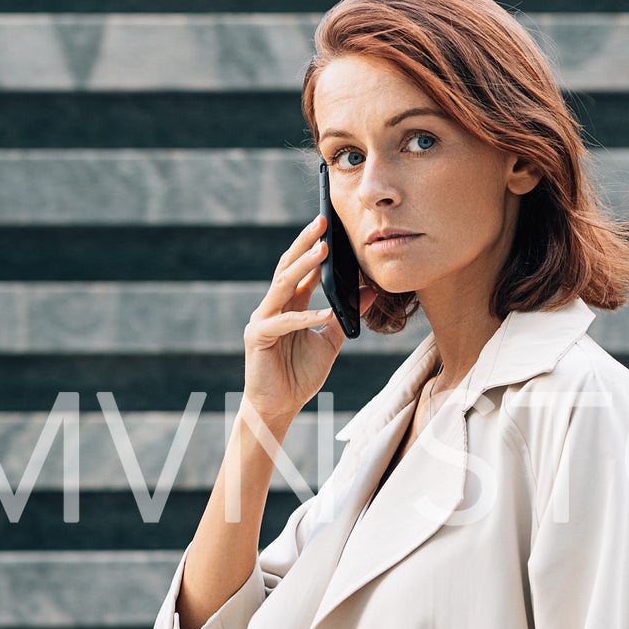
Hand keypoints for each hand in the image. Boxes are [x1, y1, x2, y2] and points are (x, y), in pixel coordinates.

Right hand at [241, 213, 377, 426]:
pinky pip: (284, 322)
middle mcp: (273, 307)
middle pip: (288, 267)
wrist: (279, 407)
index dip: (315, 247)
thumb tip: (370, 291)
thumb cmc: (299, 375)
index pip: (301, 269)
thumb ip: (345, 315)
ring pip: (283, 285)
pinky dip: (305, 317)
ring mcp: (263, 320)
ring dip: (303, 267)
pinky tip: (325, 313)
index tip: (331, 227)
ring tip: (323, 250)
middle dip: (306, 244)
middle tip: (322, 222)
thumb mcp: (331, 340)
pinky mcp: (257, 337)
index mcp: (290, 305)